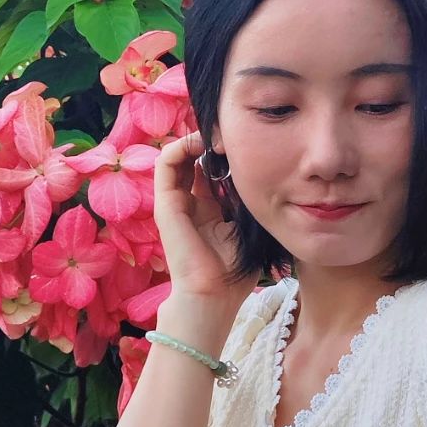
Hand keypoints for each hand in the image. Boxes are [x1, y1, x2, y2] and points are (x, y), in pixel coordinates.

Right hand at [152, 131, 256, 311]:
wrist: (213, 294)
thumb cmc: (234, 270)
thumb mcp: (248, 227)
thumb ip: (248, 202)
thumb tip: (261, 173)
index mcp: (209, 209)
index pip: (212, 169)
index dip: (224, 152)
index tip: (244, 141)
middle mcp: (190, 202)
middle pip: (194, 159)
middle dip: (211, 142)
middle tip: (230, 132)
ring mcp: (175, 202)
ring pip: (178, 157)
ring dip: (195, 140)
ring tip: (216, 134)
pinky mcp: (165, 203)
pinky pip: (165, 164)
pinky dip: (181, 147)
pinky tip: (201, 143)